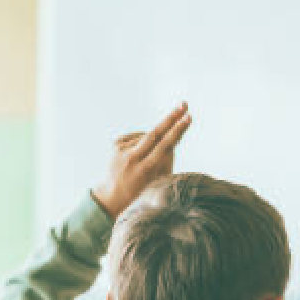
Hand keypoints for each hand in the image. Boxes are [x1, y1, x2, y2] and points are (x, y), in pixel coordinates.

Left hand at [92, 102, 191, 218]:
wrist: (112, 195)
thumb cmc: (141, 189)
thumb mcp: (157, 179)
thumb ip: (166, 158)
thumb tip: (175, 135)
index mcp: (145, 169)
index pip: (164, 145)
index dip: (177, 130)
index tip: (187, 118)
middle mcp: (132, 158)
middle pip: (155, 133)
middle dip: (171, 118)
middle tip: (184, 104)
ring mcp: (121, 149)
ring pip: (146, 136)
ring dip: (153, 141)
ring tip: (145, 159)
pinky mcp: (115, 143)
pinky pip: (136, 137)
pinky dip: (142, 141)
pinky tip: (138, 154)